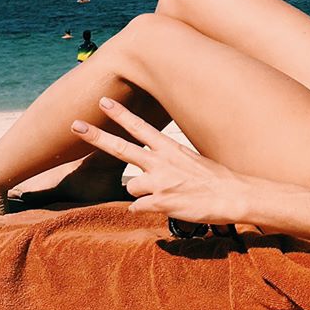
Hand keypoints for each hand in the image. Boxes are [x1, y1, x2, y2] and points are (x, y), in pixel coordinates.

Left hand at [71, 98, 242, 223]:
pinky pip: (139, 208)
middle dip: (96, 136)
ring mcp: (160, 183)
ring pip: (130, 187)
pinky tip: (164, 207)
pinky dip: (147, 209)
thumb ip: (168, 162)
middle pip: (121, 148)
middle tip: (75, 124)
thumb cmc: (216, 178)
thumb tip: (151, 171)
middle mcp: (161, 163)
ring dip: (141, 193)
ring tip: (163, 195)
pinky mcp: (161, 203)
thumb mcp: (192, 160)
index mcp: (170, 149)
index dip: (119, 115)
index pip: (140, 127)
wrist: (234, 195)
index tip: (102, 101)